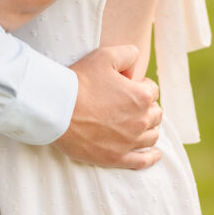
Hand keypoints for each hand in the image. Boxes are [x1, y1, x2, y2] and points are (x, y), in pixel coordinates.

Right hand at [55, 45, 161, 169]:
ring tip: (141, 124)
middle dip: (147, 106)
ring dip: (150, 128)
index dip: (140, 85)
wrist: (58, 108)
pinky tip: (155, 154)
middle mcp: (140, 121)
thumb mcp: (105, 56)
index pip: (153, 90)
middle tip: (130, 103)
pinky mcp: (117, 157)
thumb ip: (128, 53)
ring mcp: (130, 142)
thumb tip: (137, 58)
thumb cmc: (81, 81)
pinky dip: (151, 157)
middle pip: (155, 114)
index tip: (127, 85)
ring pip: (152, 136)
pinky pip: (142, 161)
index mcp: (141, 96)